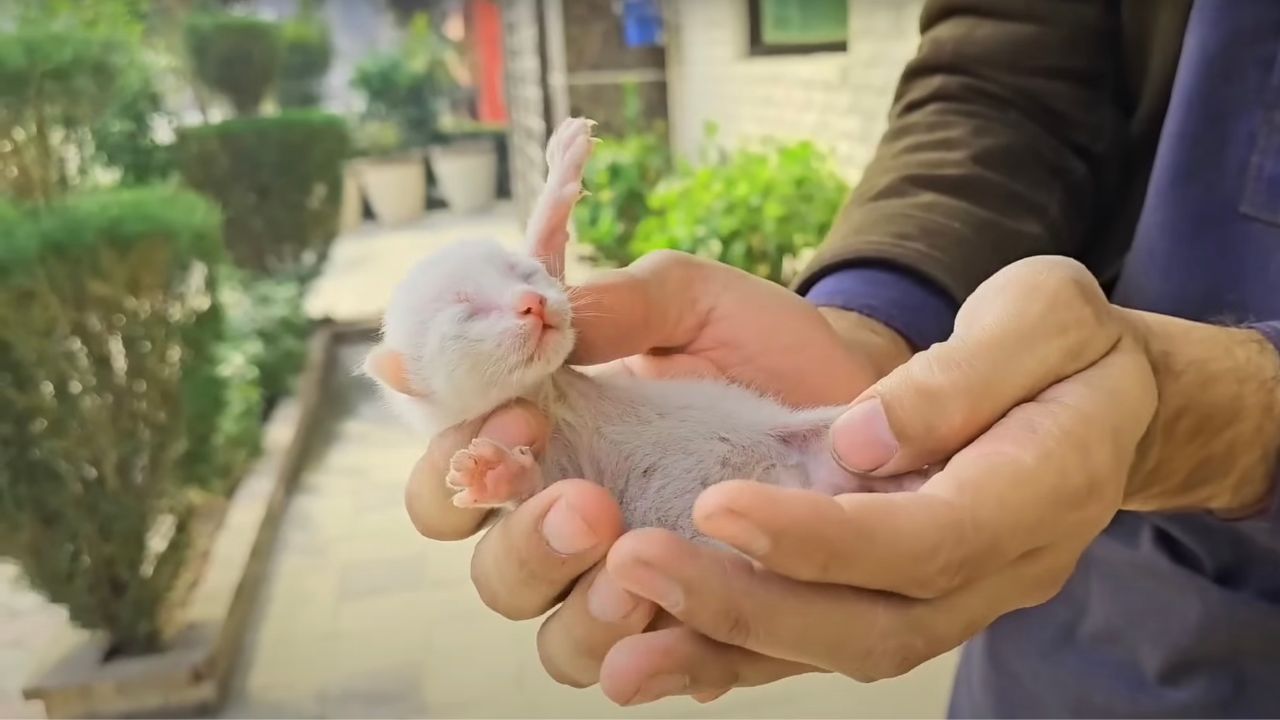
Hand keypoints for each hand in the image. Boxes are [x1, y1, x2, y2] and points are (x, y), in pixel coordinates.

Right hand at [403, 251, 911, 689]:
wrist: (869, 394)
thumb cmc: (761, 341)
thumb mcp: (688, 300)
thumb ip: (610, 306)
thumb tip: (520, 314)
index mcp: (550, 448)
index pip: (453, 483)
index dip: (458, 466)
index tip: (522, 422)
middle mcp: (575, 526)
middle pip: (496, 575)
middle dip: (526, 547)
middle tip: (589, 508)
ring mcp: (637, 586)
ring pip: (561, 643)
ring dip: (582, 618)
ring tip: (635, 574)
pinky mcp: (706, 628)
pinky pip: (660, 673)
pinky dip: (658, 666)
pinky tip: (674, 641)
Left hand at [600, 255, 1279, 703]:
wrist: (1094, 396)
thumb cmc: (1064, 344)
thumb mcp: (1043, 313)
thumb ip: (962, 374)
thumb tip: (863, 441)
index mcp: (1043, 489)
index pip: (925, 538)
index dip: (820, 535)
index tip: (714, 503)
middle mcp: (996, 571)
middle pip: (869, 627)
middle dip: (747, 606)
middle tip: (634, 564)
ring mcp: (950, 599)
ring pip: (836, 653)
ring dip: (724, 650)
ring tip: (620, 648)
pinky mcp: (902, 602)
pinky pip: (818, 648)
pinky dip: (734, 657)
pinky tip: (653, 654)